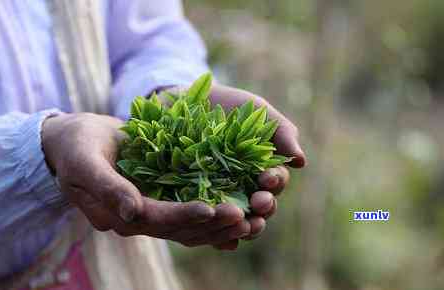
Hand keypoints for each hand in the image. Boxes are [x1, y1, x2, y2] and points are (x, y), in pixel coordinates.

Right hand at [42, 113, 251, 246]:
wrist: (75, 142)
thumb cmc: (75, 147)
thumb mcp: (84, 163)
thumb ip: (106, 187)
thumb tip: (131, 213)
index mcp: (118, 214)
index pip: (156, 220)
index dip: (184, 216)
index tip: (212, 209)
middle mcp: (138, 218)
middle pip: (179, 229)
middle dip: (212, 224)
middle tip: (245, 218)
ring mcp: (152, 209)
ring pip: (190, 225)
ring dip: (220, 224)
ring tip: (252, 219)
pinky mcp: (162, 197)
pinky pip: (191, 211)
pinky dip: (214, 215)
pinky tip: (241, 213)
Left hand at [206, 84, 305, 249]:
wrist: (183, 104)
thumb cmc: (226, 107)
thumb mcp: (256, 113)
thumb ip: (280, 132)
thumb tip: (302, 162)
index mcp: (262, 169)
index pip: (275, 183)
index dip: (275, 183)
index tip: (267, 176)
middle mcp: (244, 188)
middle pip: (261, 208)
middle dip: (264, 207)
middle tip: (259, 202)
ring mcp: (220, 198)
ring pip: (239, 222)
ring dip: (246, 227)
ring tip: (244, 226)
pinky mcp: (196, 205)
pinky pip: (210, 226)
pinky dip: (219, 237)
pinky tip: (223, 240)